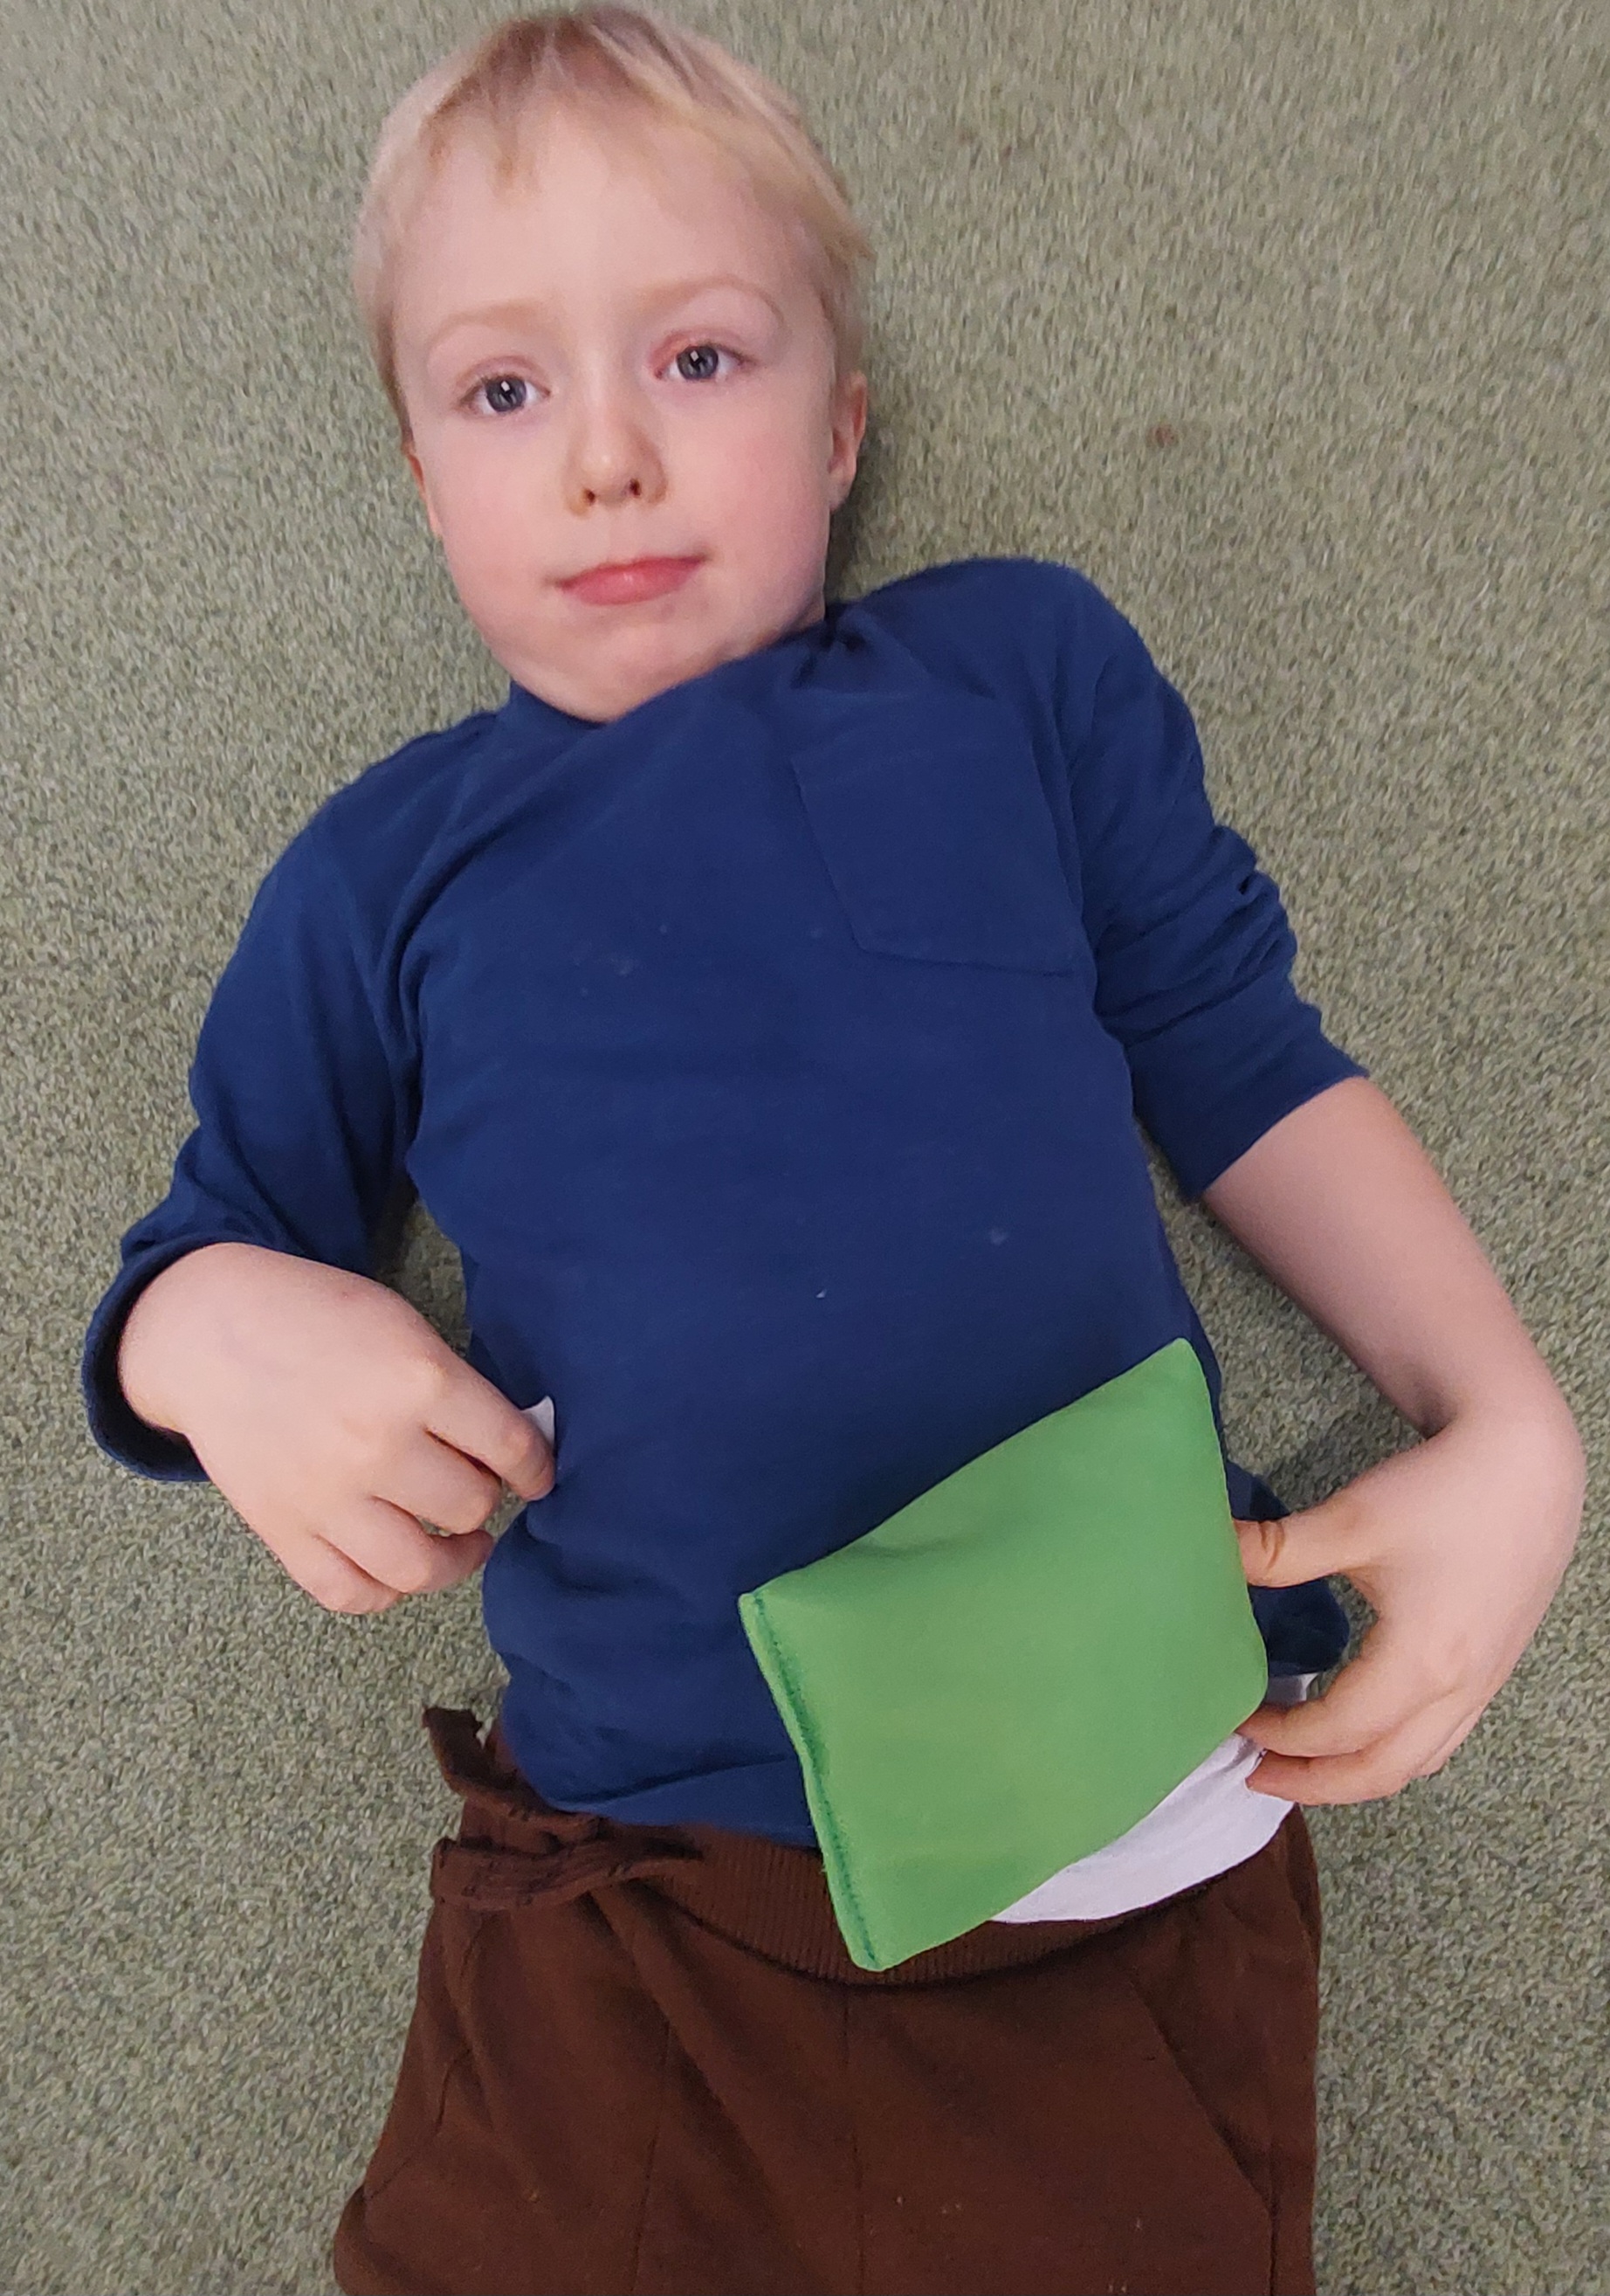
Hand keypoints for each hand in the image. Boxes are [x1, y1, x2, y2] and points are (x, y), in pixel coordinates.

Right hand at [117, 1242, 554, 1614]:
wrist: (209, 1331)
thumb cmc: (317, 1319)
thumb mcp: (403, 1327)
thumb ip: (457, 1389)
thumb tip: (511, 1448)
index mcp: (418, 1381)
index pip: (511, 1447)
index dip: (537, 1468)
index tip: (538, 1476)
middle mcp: (377, 1445)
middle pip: (470, 1506)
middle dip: (486, 1498)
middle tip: (480, 1487)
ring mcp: (326, 1496)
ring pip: (419, 1566)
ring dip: (455, 1560)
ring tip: (462, 1543)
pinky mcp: (283, 1530)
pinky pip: (349, 1592)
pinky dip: (385, 1591)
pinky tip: (400, 1568)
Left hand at [1234, 1403, 1583, 1803]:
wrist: (1528, 1464)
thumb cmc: (1442, 1491)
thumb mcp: (1351, 1520)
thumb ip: (1275, 1550)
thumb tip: (1207, 1553)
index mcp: (1421, 1662)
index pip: (1338, 1730)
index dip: (1281, 1735)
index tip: (1235, 1719)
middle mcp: (1459, 1689)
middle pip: (1381, 1771)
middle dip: (1314, 1782)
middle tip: (1256, 1775)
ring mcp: (1484, 1685)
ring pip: (1418, 1762)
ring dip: (1355, 1774)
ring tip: (1300, 1762)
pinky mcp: (1493, 1669)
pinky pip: (1442, 1738)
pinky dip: (1394, 1751)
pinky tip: (1361, 1728)